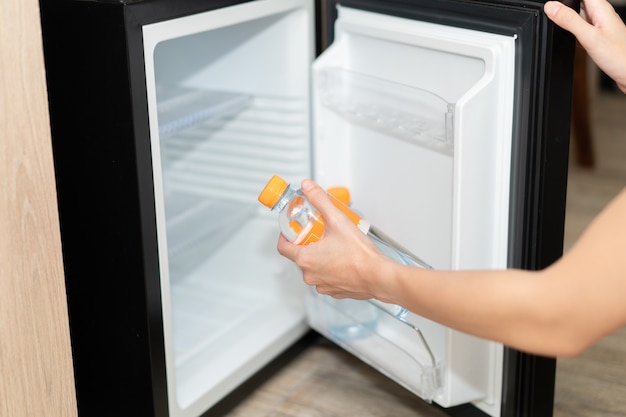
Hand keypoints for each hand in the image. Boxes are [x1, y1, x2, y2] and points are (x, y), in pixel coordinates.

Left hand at [277, 179, 392, 299]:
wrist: (378, 276)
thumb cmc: (359, 255)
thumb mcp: (337, 220)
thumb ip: (320, 201)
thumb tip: (308, 188)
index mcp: (306, 259)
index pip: (283, 248)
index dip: (285, 237)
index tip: (289, 231)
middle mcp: (311, 275)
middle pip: (301, 256)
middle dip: (308, 244)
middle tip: (318, 233)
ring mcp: (323, 285)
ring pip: (315, 268)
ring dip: (320, 258)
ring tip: (334, 246)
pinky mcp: (335, 291)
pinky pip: (328, 278)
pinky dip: (332, 270)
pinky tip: (343, 260)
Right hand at [544, 0, 625, 92]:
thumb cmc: (618, 56)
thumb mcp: (589, 37)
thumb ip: (569, 20)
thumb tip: (551, 7)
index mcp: (600, 9)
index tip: (552, 4)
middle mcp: (600, 15)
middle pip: (577, 3)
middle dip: (564, 8)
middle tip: (553, 17)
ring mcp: (599, 26)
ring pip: (578, 16)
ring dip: (568, 20)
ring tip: (560, 28)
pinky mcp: (598, 37)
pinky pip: (581, 29)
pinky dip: (572, 32)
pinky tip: (569, 39)